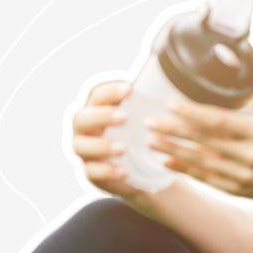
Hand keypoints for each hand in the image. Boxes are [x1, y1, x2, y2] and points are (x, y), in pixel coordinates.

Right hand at [71, 80, 149, 200]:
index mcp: (97, 109)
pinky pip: (91, 172)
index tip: (130, 89)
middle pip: (82, 118)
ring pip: (80, 146)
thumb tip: (172, 80)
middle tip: (124, 117)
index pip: (96, 95)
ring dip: (101, 145)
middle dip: (102, 116)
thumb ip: (147, 103)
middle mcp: (85, 128)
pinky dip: (106, 171)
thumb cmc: (140, 134)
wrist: (139, 170)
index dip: (110, 91)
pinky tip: (124, 171)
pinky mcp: (89, 172)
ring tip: (123, 149)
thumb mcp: (143, 118)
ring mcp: (84, 151)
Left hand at [145, 73, 252, 209]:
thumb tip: (239, 56)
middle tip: (149, 121)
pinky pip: (204, 178)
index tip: (171, 104)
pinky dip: (184, 168)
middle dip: (174, 131)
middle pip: (204, 142)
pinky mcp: (235, 189)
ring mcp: (241, 175)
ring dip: (173, 150)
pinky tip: (166, 159)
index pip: (220, 121)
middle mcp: (249, 155)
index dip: (193, 113)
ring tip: (151, 139)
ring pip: (200, 162)